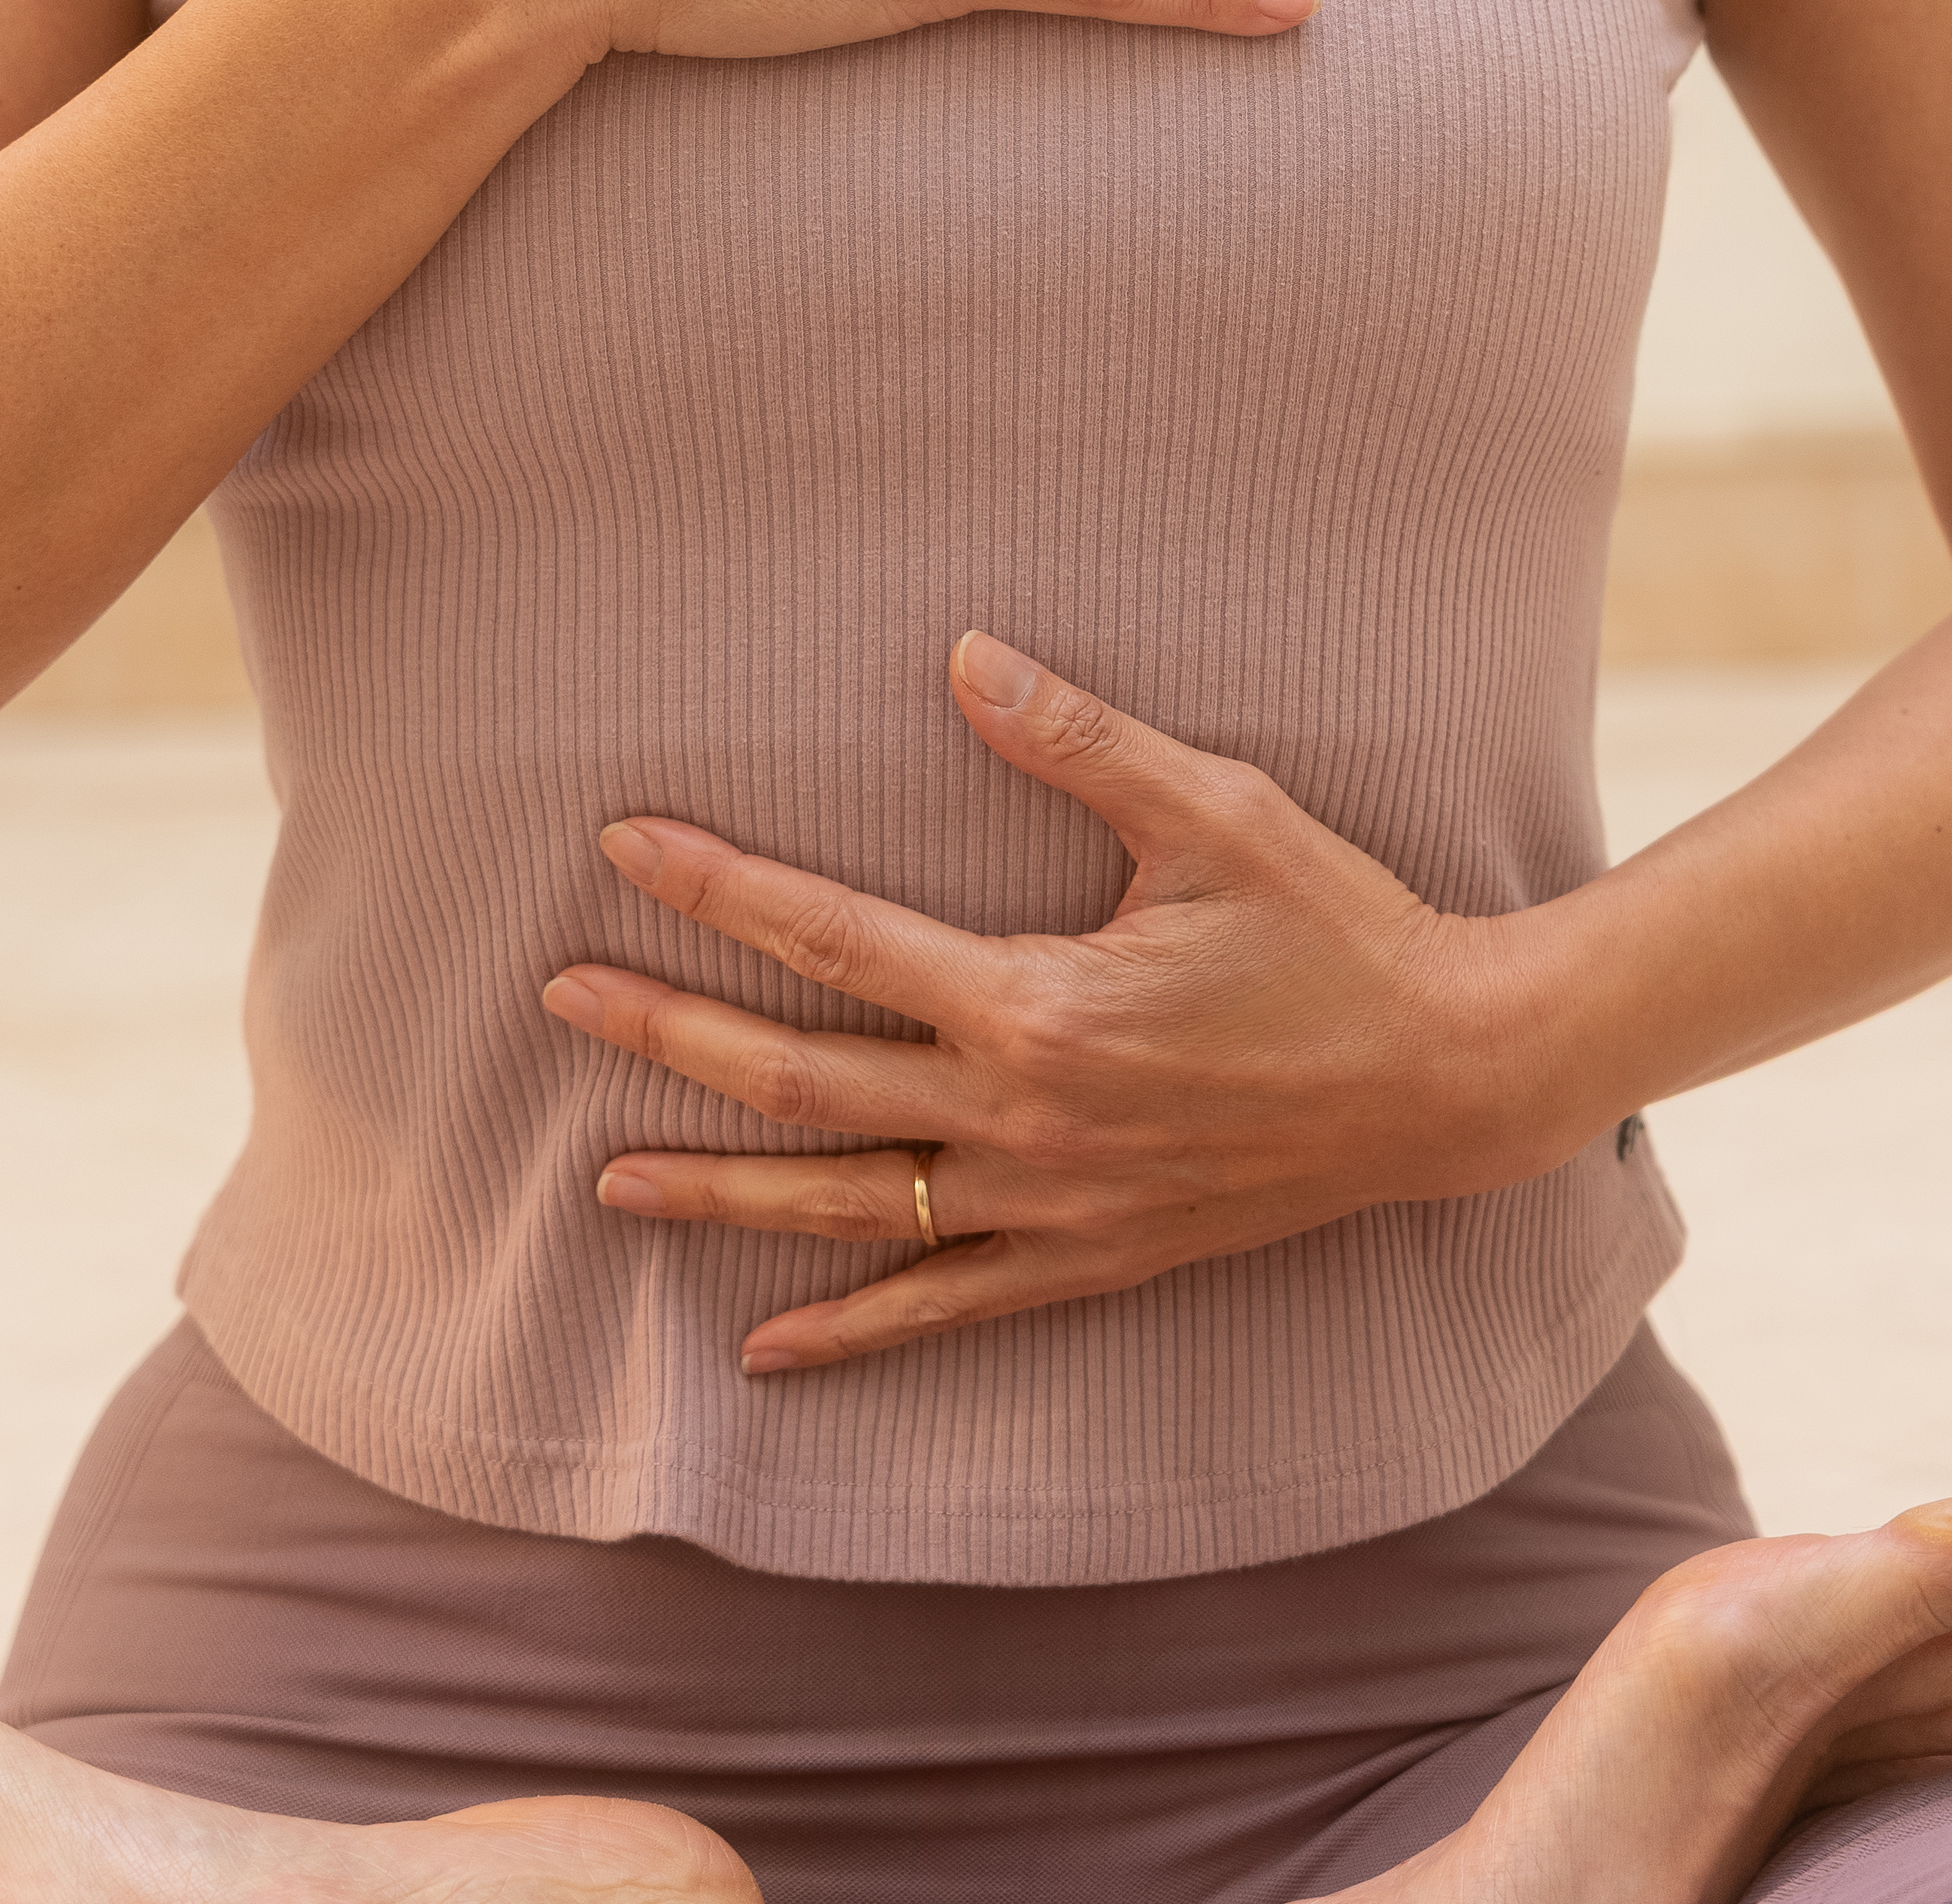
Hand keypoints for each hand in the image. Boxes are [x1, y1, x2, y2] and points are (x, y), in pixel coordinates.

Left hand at [542, 633, 1573, 1371]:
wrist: (1449, 1077)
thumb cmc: (1336, 929)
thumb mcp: (1216, 811)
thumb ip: (1078, 740)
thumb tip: (963, 657)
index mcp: (1038, 1003)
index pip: (834, 939)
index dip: (719, 889)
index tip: (622, 847)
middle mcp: (1023, 1119)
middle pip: (804, 1078)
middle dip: (671, 1037)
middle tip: (559, 1001)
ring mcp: (1054, 1207)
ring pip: (850, 1206)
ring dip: (723, 1195)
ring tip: (608, 1186)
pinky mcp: (1095, 1262)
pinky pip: (948, 1307)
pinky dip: (851, 1333)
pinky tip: (765, 1353)